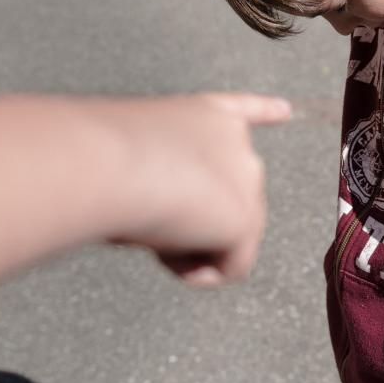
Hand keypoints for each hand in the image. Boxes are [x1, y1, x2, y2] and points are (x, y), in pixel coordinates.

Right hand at [101, 93, 290, 285]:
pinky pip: (229, 267)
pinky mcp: (246, 218)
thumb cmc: (98, 159)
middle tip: (145, 218)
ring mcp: (247, 178)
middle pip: (228, 204)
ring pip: (226, 239)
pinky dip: (193, 271)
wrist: (105, 163)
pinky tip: (162, 248)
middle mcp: (236, 141)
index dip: (265, 111)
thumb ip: (161, 181)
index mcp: (204, 114)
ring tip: (148, 224)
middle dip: (192, 223)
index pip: (241, 111)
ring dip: (185, 246)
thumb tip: (159, 226)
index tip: (285, 111)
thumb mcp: (132, 160)